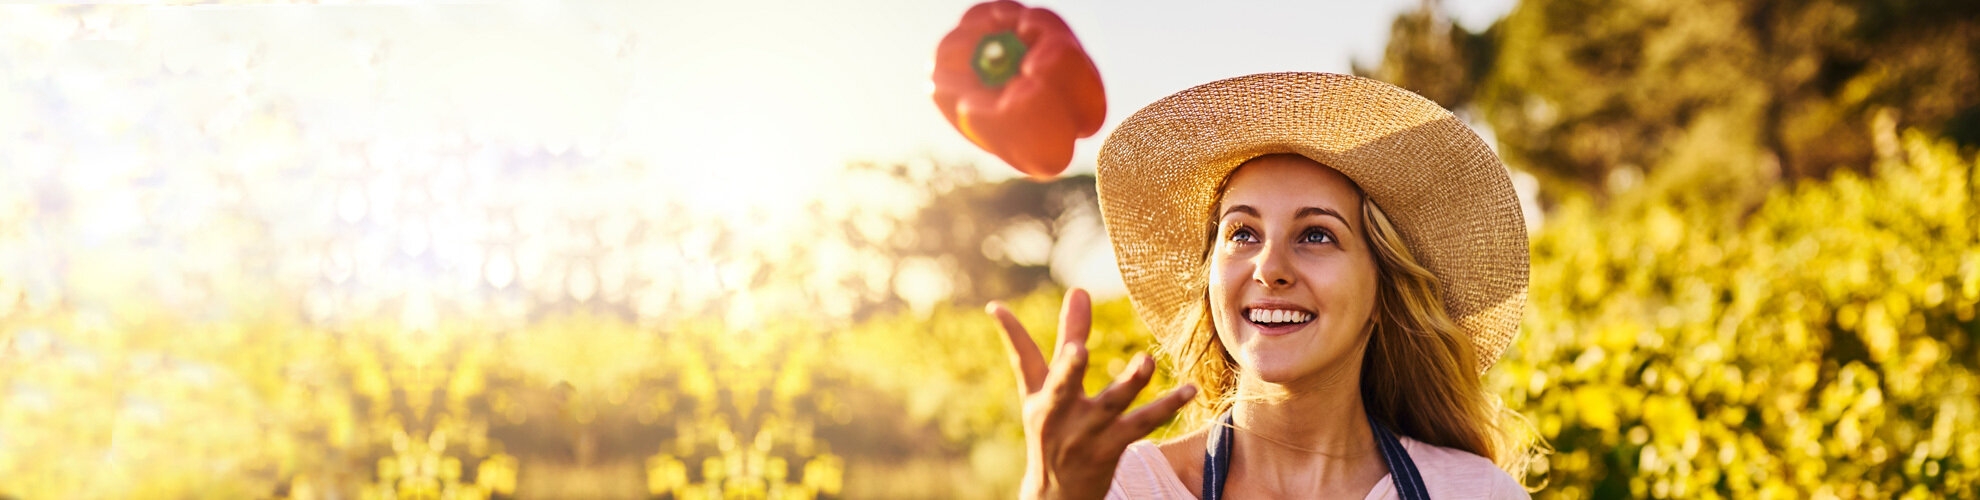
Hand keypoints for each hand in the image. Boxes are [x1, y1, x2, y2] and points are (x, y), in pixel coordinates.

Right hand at [987, 288, 1197, 499]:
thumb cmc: (1050, 430)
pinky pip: (1143, 424)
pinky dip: (1167, 406)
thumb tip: (1053, 294)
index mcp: (1039, 396)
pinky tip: (1189, 389)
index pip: (1023, 359)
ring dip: (1129, 383)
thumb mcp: (1043, 392)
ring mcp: (1086, 433)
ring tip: (1145, 361)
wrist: (1057, 495)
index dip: (1011, 332)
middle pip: (1062, 384)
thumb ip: (1056, 341)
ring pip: (1111, 405)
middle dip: (1068, 367)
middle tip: (1076, 350)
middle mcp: (1059, 413)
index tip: (998, 306)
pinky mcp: (1111, 447)